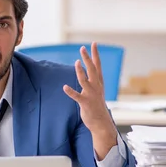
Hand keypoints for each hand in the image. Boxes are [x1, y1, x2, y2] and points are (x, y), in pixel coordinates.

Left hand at [63, 43, 117, 158]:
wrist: (101, 122)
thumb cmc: (97, 105)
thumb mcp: (96, 90)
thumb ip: (92, 80)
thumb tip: (87, 71)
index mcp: (99, 83)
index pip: (98, 65)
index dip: (95, 54)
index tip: (93, 43)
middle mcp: (96, 87)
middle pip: (92, 69)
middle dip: (88, 58)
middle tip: (83, 48)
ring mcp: (91, 95)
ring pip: (85, 80)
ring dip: (81, 71)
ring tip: (76, 62)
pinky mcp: (85, 103)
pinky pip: (77, 96)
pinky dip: (71, 92)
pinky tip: (65, 87)